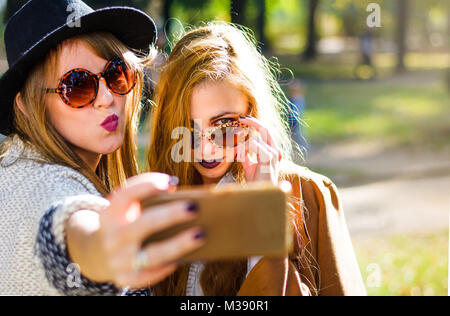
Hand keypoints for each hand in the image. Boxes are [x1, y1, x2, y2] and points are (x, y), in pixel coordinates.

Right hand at [97, 173, 204, 288]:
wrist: (98, 253)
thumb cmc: (126, 223)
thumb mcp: (127, 209)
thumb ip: (148, 200)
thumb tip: (185, 199)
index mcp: (110, 213)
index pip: (124, 196)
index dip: (146, 186)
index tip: (170, 182)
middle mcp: (112, 236)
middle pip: (143, 224)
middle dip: (170, 215)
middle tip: (194, 207)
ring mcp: (117, 260)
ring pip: (152, 254)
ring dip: (178, 244)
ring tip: (200, 234)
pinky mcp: (124, 278)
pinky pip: (150, 275)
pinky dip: (167, 267)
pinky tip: (184, 258)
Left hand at [237, 116, 281, 184]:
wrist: (261, 194)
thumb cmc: (256, 181)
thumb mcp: (249, 165)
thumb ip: (247, 154)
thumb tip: (240, 146)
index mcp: (273, 151)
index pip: (266, 132)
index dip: (256, 123)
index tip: (244, 119)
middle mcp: (276, 151)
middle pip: (265, 129)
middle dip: (253, 122)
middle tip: (241, 119)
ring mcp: (274, 154)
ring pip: (255, 138)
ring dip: (242, 146)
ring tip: (238, 156)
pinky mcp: (269, 157)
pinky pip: (253, 144)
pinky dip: (244, 149)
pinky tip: (240, 158)